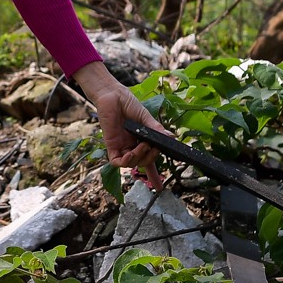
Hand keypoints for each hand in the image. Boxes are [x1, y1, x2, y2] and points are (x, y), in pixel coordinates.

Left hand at [73, 60, 165, 189]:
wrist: (112, 94)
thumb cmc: (127, 102)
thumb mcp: (145, 117)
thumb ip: (155, 129)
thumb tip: (171, 137)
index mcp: (141, 140)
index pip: (148, 161)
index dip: (153, 175)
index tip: (159, 188)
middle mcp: (132, 146)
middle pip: (143, 163)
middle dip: (150, 159)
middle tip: (153, 147)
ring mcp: (122, 146)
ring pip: (132, 164)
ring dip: (139, 158)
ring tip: (142, 145)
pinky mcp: (111, 145)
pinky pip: (117, 162)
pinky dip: (125, 162)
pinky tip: (130, 154)